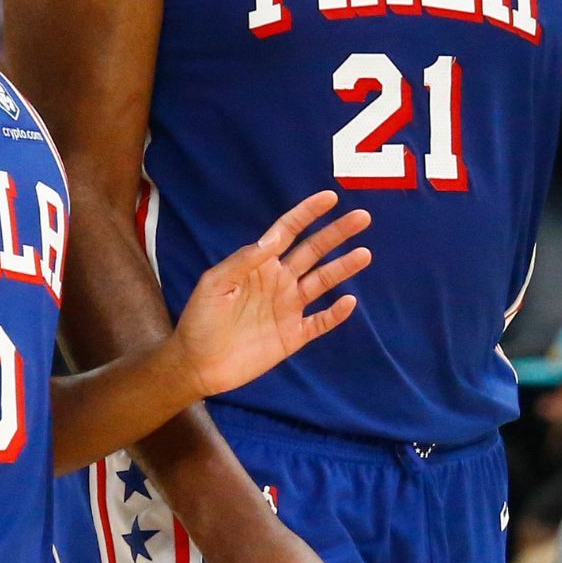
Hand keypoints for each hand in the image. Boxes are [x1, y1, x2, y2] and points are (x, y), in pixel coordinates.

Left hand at [171, 191, 369, 399]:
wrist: (197, 364)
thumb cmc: (200, 320)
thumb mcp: (214, 284)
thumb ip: (243, 260)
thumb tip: (272, 237)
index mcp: (259, 265)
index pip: (288, 232)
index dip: (308, 214)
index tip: (329, 198)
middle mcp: (278, 281)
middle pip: (313, 251)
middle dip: (337, 234)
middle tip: (362, 217)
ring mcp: (287, 308)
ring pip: (322, 282)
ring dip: (343, 268)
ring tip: (364, 254)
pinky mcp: (292, 336)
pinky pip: (320, 322)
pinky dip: (335, 313)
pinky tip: (349, 301)